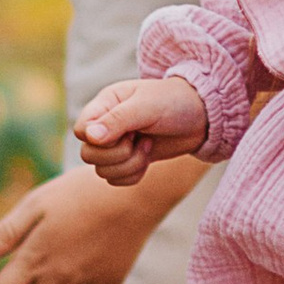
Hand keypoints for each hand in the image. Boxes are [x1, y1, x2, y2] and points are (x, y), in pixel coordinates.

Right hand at [74, 69, 208, 184]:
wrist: (203, 117)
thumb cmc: (175, 102)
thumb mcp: (147, 107)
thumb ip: (118, 120)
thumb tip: (89, 137)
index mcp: (105, 104)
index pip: (80, 130)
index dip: (98, 139)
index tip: (126, 131)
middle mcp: (106, 124)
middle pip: (87, 155)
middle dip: (118, 155)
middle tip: (139, 138)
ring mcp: (116, 144)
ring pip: (102, 171)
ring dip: (129, 165)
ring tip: (148, 145)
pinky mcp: (128, 160)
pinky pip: (116, 180)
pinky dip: (134, 174)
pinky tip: (149, 156)